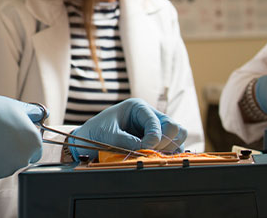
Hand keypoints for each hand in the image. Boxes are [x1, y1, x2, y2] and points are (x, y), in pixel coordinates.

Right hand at [0, 94, 42, 181]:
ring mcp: (5, 170)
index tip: (15, 132)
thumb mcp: (15, 106)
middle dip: (13, 148)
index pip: (36, 147)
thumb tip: (43, 114)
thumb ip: (33, 113)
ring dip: (0, 154)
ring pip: (6, 164)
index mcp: (33, 144)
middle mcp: (22, 160)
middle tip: (0, 134)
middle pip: (22, 157)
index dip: (25, 139)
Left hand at [70, 98, 186, 159]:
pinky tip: (155, 159)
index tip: (144, 149)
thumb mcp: (108, 135)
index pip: (157, 122)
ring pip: (178, 137)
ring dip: (170, 149)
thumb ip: (127, 141)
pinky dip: (169, 154)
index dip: (154, 138)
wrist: (89, 140)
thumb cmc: (96, 132)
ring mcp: (155, 128)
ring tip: (153, 156)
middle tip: (150, 152)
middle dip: (165, 142)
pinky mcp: (155, 141)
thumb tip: (146, 150)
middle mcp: (149, 116)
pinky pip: (172, 147)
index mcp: (138, 107)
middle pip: (174, 127)